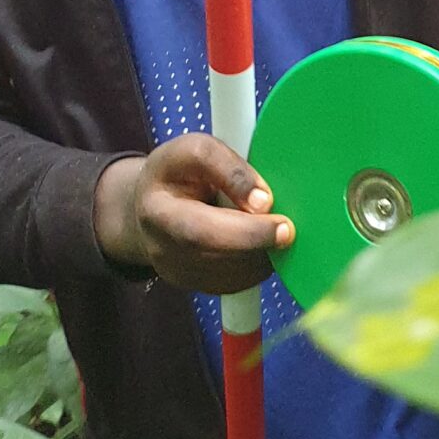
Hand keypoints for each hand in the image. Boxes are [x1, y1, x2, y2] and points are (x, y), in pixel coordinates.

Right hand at [93, 135, 293, 291]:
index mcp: (158, 213)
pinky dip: (257, 260)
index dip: (245, 233)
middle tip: (288, 229)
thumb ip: (228, 168)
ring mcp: (182, 276)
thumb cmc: (175, 174)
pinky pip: (242, 281)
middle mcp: (165, 252)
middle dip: (260, 243)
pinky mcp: (202, 287)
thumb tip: (264, 201)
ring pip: (237, 273)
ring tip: (261, 222)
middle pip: (221, 257)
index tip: (282, 226)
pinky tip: (253, 237)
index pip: (200, 232)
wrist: (151, 208)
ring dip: (262, 250)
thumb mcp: (193, 151)